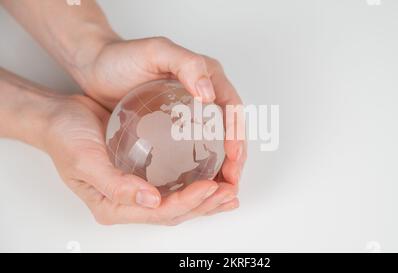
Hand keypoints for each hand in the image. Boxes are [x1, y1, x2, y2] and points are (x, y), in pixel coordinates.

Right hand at [44, 94, 238, 224]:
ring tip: (230, 189)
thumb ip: (116, 186)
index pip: (161, 212)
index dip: (189, 202)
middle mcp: (129, 202)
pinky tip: (213, 174)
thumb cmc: (66, 139)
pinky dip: (196, 181)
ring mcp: (138, 189)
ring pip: (179, 200)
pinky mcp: (144, 173)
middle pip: (175, 211)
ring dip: (206, 197)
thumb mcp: (85, 162)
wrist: (58, 118)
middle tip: (231, 193)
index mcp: (114, 207)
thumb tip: (150, 201)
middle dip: (206, 204)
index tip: (210, 186)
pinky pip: (175, 183)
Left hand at [73, 37, 246, 210]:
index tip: (234, 156)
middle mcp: (204, 94)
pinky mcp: (175, 124)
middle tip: (232, 181)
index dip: (237, 133)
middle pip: (230, 128)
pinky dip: (203, 164)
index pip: (232, 108)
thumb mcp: (157, 52)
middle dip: (236, 156)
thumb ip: (187, 65)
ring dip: (224, 165)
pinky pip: (196, 146)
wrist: (96, 68)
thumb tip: (210, 95)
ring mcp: (190, 111)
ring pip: (217, 141)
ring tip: (221, 188)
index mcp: (208, 76)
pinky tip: (199, 181)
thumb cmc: (122, 57)